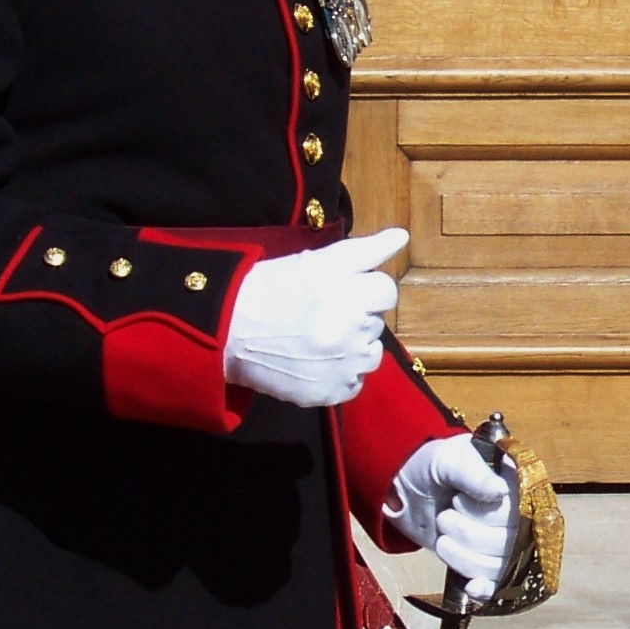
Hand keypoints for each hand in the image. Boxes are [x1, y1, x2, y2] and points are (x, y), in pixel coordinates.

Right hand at [223, 227, 405, 408]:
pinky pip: (354, 384)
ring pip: (371, 355)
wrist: (227, 331)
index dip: (366, 290)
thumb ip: (365, 250)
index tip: (342, 292)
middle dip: (357, 316)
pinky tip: (316, 362)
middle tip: (322, 314)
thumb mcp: (316, 260)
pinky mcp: (330, 391)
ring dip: (354, 348)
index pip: (386, 291)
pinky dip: (340, 375)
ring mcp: (342, 363)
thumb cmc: (270, 288)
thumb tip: (402, 236)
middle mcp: (351, 327)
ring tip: (320, 340)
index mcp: (348, 290)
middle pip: (376, 322)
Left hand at [389, 431, 514, 601]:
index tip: (458, 500)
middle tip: (445, 516)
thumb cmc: (431, 466)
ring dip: (466, 557)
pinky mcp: (483, 562)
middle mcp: (517, 515)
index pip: (519, 513)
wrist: (402, 486)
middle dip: (470, 534)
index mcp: (517, 485)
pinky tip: (472, 587)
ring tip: (443, 538)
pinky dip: (484, 588)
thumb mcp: (449, 460)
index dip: (488, 515)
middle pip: (510, 543)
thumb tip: (501, 493)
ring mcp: (501, 541)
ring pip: (499, 566)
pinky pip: (494, 584)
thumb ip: (473, 474)